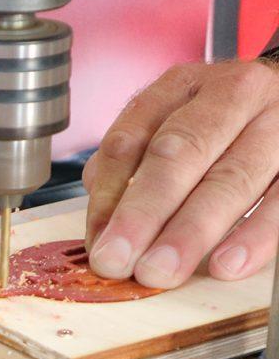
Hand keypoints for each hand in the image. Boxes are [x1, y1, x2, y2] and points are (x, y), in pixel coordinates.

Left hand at [85, 59, 278, 288]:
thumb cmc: (219, 126)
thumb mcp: (168, 128)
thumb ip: (129, 168)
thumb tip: (102, 223)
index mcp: (183, 87)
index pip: (132, 138)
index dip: (109, 194)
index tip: (97, 243)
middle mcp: (234, 95)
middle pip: (181, 153)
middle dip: (143, 213)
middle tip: (117, 260)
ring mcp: (278, 123)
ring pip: (232, 177)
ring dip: (191, 231)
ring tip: (162, 271)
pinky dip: (255, 235)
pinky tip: (226, 264)